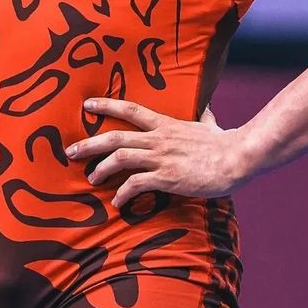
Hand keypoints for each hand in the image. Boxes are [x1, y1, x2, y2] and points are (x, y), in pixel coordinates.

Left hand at [67, 98, 245, 208]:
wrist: (237, 157)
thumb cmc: (225, 142)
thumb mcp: (209, 123)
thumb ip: (202, 115)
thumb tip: (206, 107)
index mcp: (164, 124)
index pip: (129, 110)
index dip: (106, 106)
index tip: (86, 105)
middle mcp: (157, 138)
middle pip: (114, 138)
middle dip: (89, 144)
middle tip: (70, 151)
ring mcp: (161, 158)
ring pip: (120, 159)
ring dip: (101, 169)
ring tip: (90, 178)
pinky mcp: (167, 177)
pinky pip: (136, 184)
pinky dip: (123, 193)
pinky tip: (117, 201)